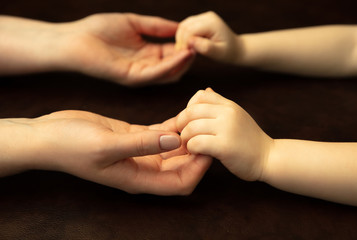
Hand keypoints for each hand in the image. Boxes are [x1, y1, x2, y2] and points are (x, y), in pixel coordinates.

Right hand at [0, 110, 211, 194]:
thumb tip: (177, 141)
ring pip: (174, 147)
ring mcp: (140, 152)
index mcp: (138, 178)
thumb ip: (142, 144)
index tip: (209, 146)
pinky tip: (184, 109)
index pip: (180, 183)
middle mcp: (143, 168)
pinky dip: (174, 124)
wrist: (50, 135)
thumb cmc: (71, 145)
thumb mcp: (107, 144)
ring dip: (188, 134)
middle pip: (182, 166)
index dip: (199, 169)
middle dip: (198, 149)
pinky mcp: (135, 135)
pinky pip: (162, 132)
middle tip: (210, 126)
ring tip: (201, 114)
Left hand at [62, 13, 194, 85]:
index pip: (172, 54)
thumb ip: (156, 26)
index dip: (186, 46)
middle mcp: (146, 67)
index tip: (199, 37)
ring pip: (170, 73)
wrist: (75, 39)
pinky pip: (157, 73)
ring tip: (197, 48)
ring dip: (184, 62)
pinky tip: (184, 53)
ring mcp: (140, 74)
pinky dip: (172, 64)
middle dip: (189, 57)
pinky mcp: (132, 77)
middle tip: (202, 45)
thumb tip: (179, 26)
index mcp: (147, 55)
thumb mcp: (134, 22)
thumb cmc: (99, 29)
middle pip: (174, 67)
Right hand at [176, 11, 237, 62]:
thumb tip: (190, 42)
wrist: (236, 48)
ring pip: (183, 26)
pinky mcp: (200, 20)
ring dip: (181, 38)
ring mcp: (203, 17)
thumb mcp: (219, 53)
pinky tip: (187, 46)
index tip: (184, 55)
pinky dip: (184, 36)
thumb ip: (205, 47)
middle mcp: (207, 16)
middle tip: (182, 54)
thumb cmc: (228, 52)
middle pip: (184, 26)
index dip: (184, 43)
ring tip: (185, 51)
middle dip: (181, 40)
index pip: (190, 31)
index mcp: (212, 23)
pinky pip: (186, 27)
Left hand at [176, 88, 272, 180]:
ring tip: (189, 146)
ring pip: (191, 128)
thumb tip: (206, 90)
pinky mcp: (225, 146)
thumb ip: (219, 104)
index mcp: (229, 105)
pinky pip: (196, 143)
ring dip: (185, 139)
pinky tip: (197, 153)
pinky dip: (192, 149)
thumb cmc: (249, 140)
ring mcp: (227, 128)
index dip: (188, 108)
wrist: (269, 158)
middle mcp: (228, 113)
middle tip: (182, 135)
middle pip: (191, 111)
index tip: (189, 122)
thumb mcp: (236, 116)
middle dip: (180, 124)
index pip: (200, 96)